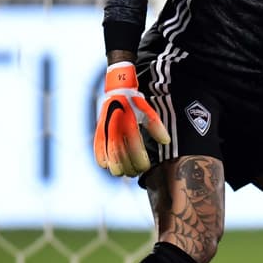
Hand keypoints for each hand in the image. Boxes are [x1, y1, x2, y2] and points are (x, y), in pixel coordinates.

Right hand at [93, 61, 169, 176]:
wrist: (118, 90)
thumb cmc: (136, 104)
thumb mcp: (149, 112)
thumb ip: (157, 127)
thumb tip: (166, 141)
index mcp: (129, 122)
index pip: (134, 147)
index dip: (140, 160)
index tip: (146, 167)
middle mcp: (115, 127)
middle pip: (121, 156)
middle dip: (129, 168)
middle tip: (136, 172)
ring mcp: (105, 131)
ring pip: (108, 156)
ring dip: (117, 168)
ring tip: (125, 172)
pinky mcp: (98, 132)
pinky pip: (97, 150)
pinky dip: (102, 160)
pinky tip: (108, 166)